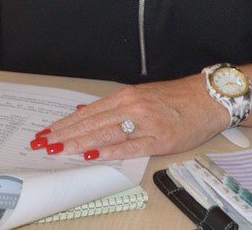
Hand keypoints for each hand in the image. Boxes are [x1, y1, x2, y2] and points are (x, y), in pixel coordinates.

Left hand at [35, 75, 227, 160]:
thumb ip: (114, 106)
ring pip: (104, 134)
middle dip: (64, 134)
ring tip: (58, 150)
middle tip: (42, 144)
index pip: (87, 112)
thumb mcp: (141, 96)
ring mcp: (145, 123)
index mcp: (125, 97)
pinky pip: (129, 146)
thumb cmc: (176, 99)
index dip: (65, 123)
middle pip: (91, 123)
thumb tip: (85, 110)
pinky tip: (91, 155)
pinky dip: (108, 151)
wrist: (208, 99)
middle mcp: (132, 107)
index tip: (46, 132)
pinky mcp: (159, 139)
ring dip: (78, 142)